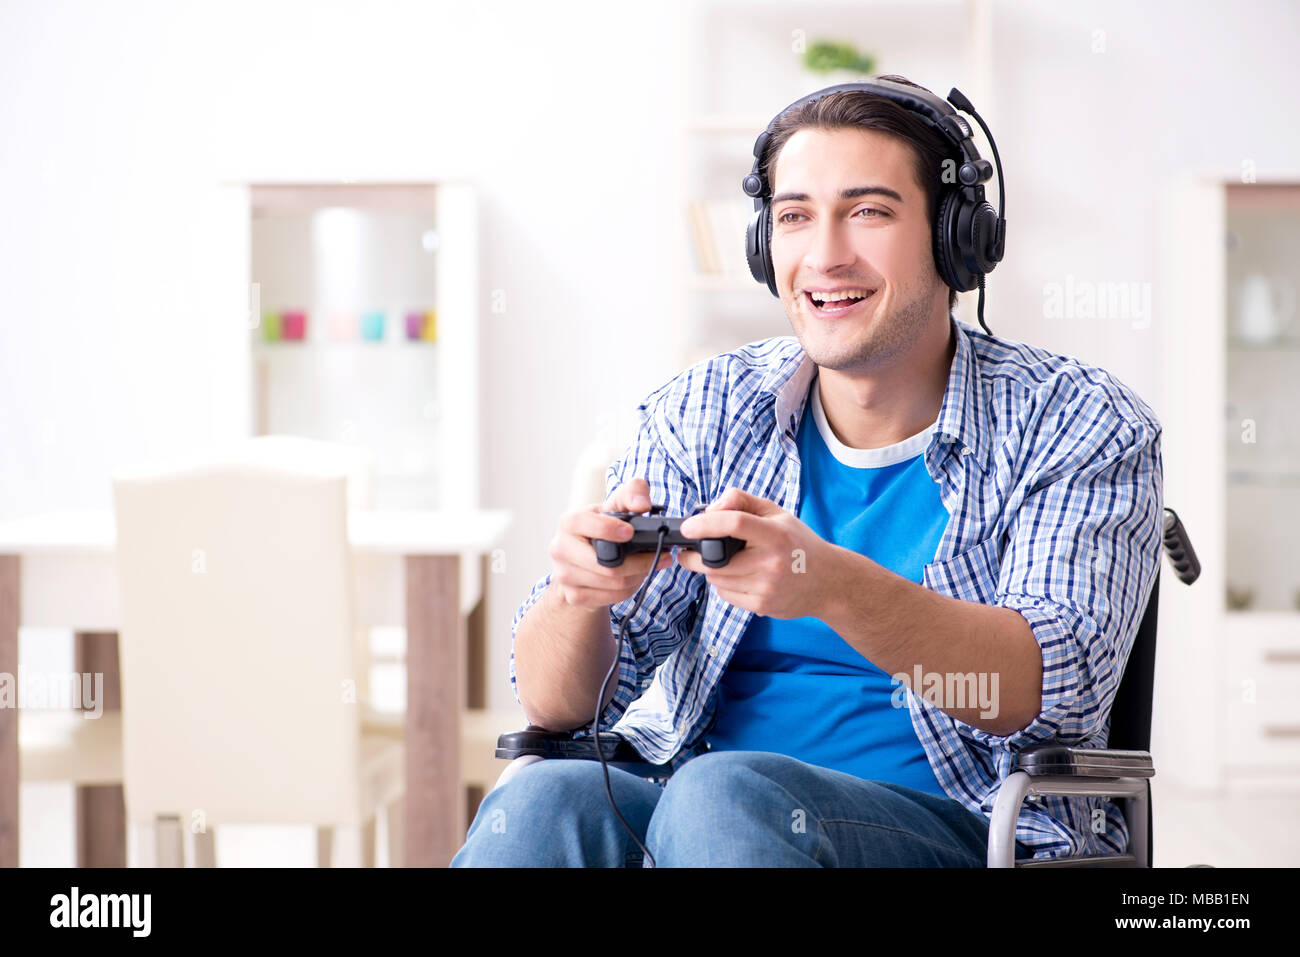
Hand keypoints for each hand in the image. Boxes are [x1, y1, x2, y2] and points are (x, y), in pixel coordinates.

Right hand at [547, 476, 672, 610]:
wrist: (581, 561)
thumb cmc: (602, 528)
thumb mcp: (615, 506)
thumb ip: (633, 493)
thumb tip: (642, 503)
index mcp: (568, 522)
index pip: (584, 523)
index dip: (608, 528)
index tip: (630, 532)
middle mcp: (560, 549)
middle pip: (605, 564)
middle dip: (640, 561)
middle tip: (662, 556)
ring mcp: (564, 575)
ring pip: (613, 583)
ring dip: (639, 575)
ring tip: (649, 566)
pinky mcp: (573, 596)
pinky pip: (612, 597)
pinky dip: (630, 589)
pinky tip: (635, 578)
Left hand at [676, 487, 839, 619]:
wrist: (828, 581)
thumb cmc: (798, 543)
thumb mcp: (776, 513)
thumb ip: (741, 501)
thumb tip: (710, 509)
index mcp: (775, 534)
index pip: (734, 523)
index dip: (704, 524)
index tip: (686, 528)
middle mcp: (771, 562)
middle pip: (715, 561)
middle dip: (693, 556)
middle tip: (687, 551)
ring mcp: (766, 587)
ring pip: (717, 579)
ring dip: (710, 570)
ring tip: (722, 562)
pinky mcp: (762, 605)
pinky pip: (726, 595)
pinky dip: (723, 585)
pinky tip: (737, 577)